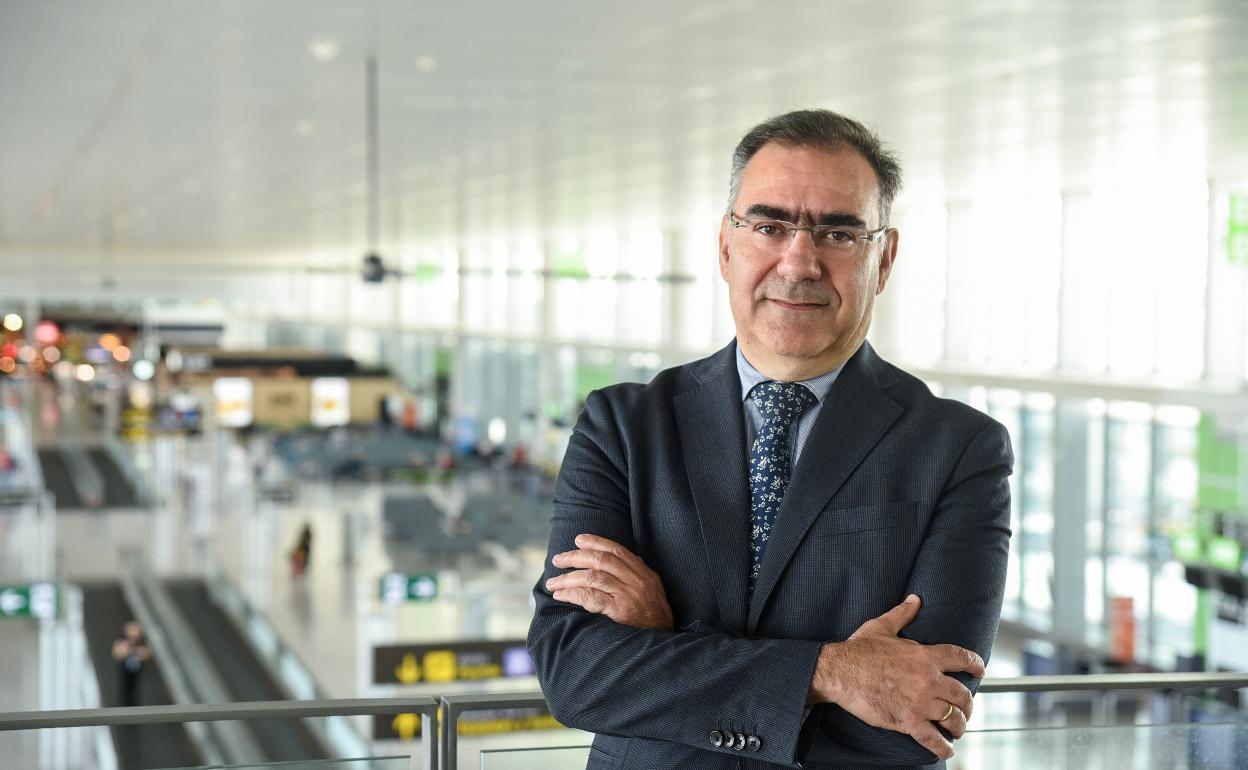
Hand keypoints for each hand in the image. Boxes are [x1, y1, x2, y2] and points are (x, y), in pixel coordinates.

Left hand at [545, 534, 673, 630]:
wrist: (664, 642)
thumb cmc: (655, 617)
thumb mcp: (653, 590)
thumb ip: (637, 574)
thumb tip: (620, 558)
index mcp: (644, 573)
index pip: (617, 550)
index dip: (596, 542)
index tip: (578, 540)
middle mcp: (637, 581)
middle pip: (601, 560)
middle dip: (575, 557)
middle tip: (558, 559)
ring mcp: (628, 595)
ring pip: (592, 577)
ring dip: (568, 578)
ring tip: (552, 583)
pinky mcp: (620, 611)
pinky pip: (591, 597)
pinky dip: (573, 594)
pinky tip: (561, 596)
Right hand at [809, 594, 983, 759]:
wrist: (840, 671)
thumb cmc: (859, 649)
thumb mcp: (883, 626)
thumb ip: (903, 614)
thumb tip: (915, 599)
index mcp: (925, 656)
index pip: (961, 658)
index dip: (975, 664)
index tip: (979, 671)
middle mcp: (928, 680)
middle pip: (962, 694)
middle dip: (968, 703)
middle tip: (966, 707)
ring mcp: (920, 702)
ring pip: (953, 717)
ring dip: (959, 724)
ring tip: (958, 728)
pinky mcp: (907, 721)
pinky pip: (933, 738)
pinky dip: (943, 746)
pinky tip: (948, 748)